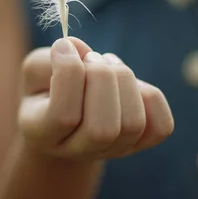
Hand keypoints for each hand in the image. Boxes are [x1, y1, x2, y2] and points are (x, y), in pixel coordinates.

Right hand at [18, 37, 173, 159]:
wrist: (66, 116)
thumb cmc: (47, 88)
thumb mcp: (37, 70)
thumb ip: (49, 59)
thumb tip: (78, 48)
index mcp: (42, 135)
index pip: (63, 117)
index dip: (68, 73)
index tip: (63, 47)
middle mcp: (78, 151)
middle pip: (103, 129)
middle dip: (102, 78)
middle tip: (91, 58)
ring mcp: (112, 150)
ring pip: (132, 124)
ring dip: (124, 80)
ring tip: (109, 64)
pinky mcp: (141, 142)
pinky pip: (161, 127)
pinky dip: (150, 96)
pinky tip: (128, 84)